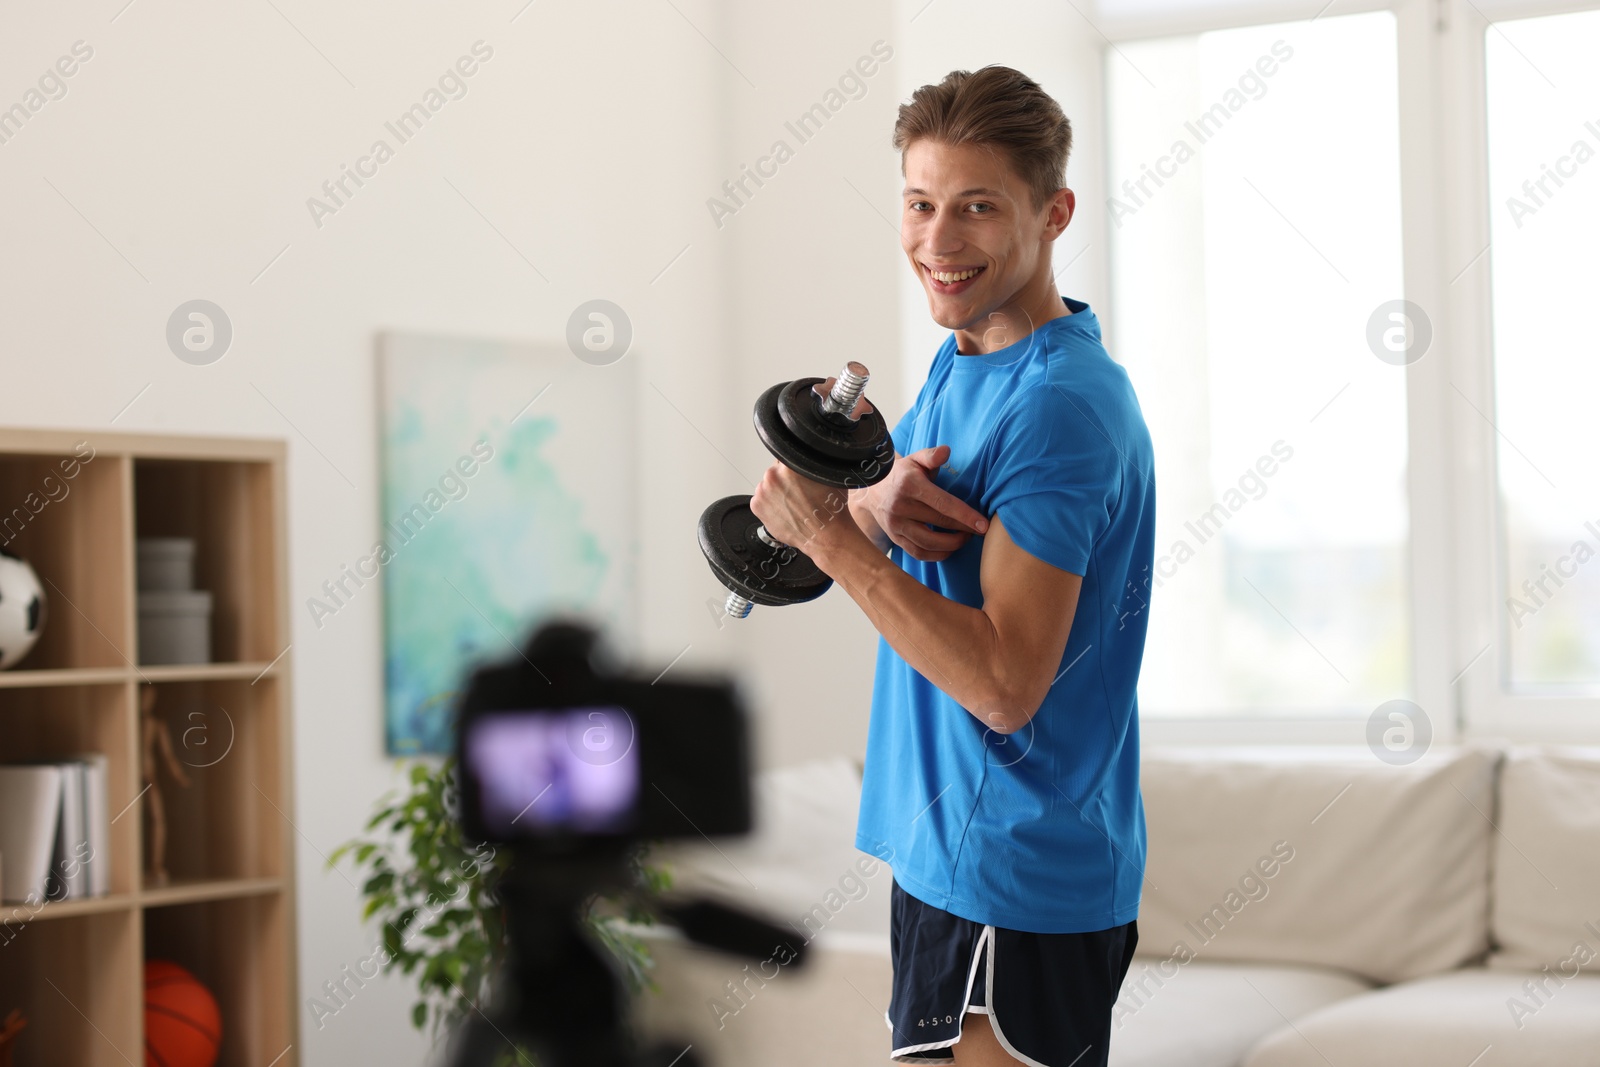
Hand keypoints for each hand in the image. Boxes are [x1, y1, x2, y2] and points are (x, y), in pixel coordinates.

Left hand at [748, 462, 858, 562]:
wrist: (825, 535)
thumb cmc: (829, 509)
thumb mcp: (828, 475)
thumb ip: (814, 463)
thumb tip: (811, 454)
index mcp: (788, 466)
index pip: (787, 456)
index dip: (794, 466)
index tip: (799, 475)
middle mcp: (772, 477)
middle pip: (776, 471)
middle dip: (785, 480)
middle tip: (799, 492)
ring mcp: (762, 492)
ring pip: (768, 486)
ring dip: (777, 492)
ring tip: (792, 504)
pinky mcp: (756, 506)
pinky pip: (762, 500)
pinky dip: (770, 504)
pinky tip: (785, 511)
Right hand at [857, 445, 988, 561]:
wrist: (872, 489)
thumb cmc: (902, 473)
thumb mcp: (915, 459)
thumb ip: (931, 455)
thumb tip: (947, 451)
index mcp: (910, 485)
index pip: (943, 503)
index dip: (965, 515)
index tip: (983, 525)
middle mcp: (900, 506)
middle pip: (939, 523)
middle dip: (964, 529)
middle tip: (980, 531)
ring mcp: (895, 525)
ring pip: (928, 543)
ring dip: (952, 544)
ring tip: (965, 538)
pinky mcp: (894, 538)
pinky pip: (918, 553)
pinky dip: (937, 555)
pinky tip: (949, 549)